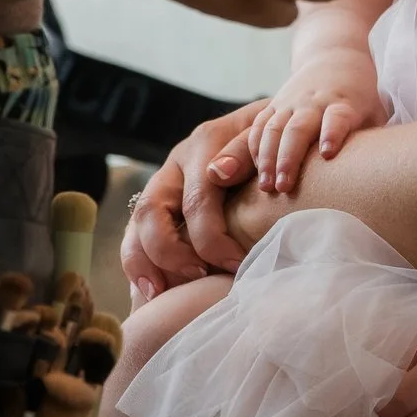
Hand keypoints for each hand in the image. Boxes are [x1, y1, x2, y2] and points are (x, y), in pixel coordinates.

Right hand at [124, 102, 271, 294]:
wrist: (276, 123)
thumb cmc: (281, 136)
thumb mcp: (274, 133)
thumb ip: (249, 149)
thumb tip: (220, 173)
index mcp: (205, 142)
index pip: (197, 199)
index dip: (213, 239)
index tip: (238, 265)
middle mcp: (178, 161)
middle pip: (152, 209)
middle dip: (169, 251)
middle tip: (198, 276)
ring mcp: (165, 180)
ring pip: (136, 221)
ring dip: (142, 260)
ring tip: (158, 293)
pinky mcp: (162, 199)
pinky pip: (136, 232)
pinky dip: (139, 260)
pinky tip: (153, 288)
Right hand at [253, 54, 384, 197]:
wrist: (335, 56)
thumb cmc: (361, 95)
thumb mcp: (374, 112)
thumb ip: (373, 140)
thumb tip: (379, 175)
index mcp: (343, 103)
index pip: (337, 118)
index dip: (332, 133)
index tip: (328, 153)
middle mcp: (314, 101)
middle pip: (298, 129)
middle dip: (289, 158)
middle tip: (284, 187)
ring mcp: (291, 102)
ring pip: (274, 129)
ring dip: (268, 159)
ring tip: (267, 187)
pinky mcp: (275, 104)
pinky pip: (260, 126)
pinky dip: (255, 148)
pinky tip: (257, 170)